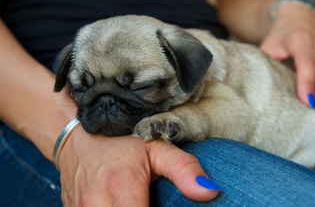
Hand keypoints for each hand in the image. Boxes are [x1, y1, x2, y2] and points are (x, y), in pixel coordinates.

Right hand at [59, 125, 218, 205]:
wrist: (77, 141)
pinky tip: (127, 205)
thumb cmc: (120, 142)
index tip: (167, 206)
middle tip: (157, 204)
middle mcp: (95, 203)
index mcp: (120, 186)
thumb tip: (210, 191)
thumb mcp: (156, 147)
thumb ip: (184, 168)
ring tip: (143, 203)